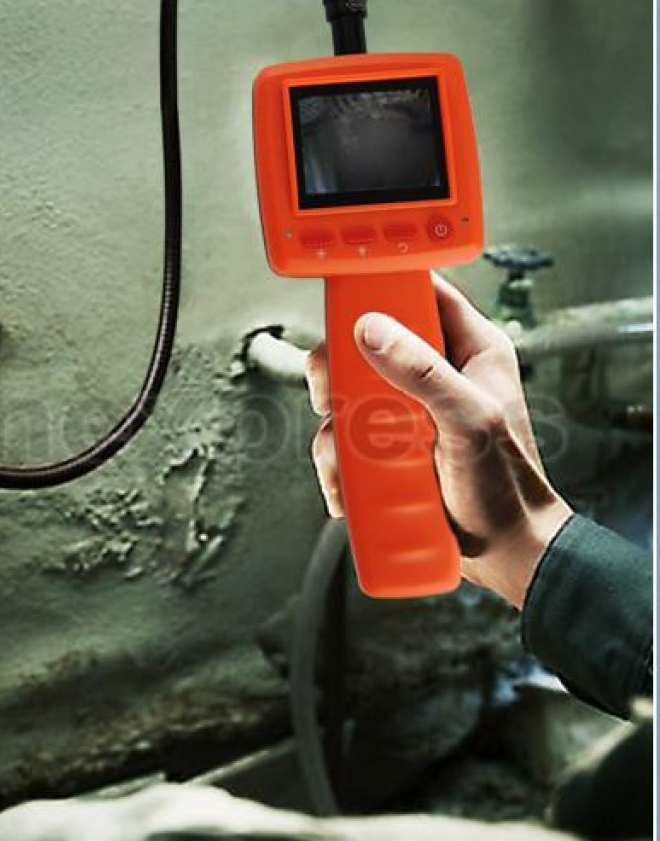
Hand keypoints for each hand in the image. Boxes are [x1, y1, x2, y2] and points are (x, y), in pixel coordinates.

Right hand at [305, 274, 572, 608]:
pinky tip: (347, 484)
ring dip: (337, 423)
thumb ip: (424, 374)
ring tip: (347, 455)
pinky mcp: (391, 445)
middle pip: (370, 342)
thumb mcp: (470, 421)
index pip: (423, 293)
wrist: (507, 554)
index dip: (384, 286)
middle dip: (341, 368)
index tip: (349, 296)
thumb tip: (373, 331)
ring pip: (350, 392)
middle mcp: (436, 373)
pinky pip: (348, 437)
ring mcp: (410, 410)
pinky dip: (339, 459)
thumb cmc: (508, 489)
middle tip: (332, 391)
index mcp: (471, 349)